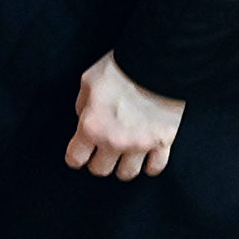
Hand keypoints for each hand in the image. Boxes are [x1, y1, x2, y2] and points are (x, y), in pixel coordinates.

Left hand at [67, 52, 184, 178]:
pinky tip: (146, 157)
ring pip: (127, 173)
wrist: (158, 64)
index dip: (76, 156)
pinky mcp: (163, 142)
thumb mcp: (89, 81)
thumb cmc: (122, 69)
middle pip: (100, 169)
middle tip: (101, 152)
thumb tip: (84, 118)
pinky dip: (149, 165)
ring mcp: (140, 144)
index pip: (75, 158)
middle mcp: (114, 141)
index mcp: (92, 127)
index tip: (79, 154)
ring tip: (124, 155)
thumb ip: (82, 105)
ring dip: (123, 166)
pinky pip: (155, 168)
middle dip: (98, 161)